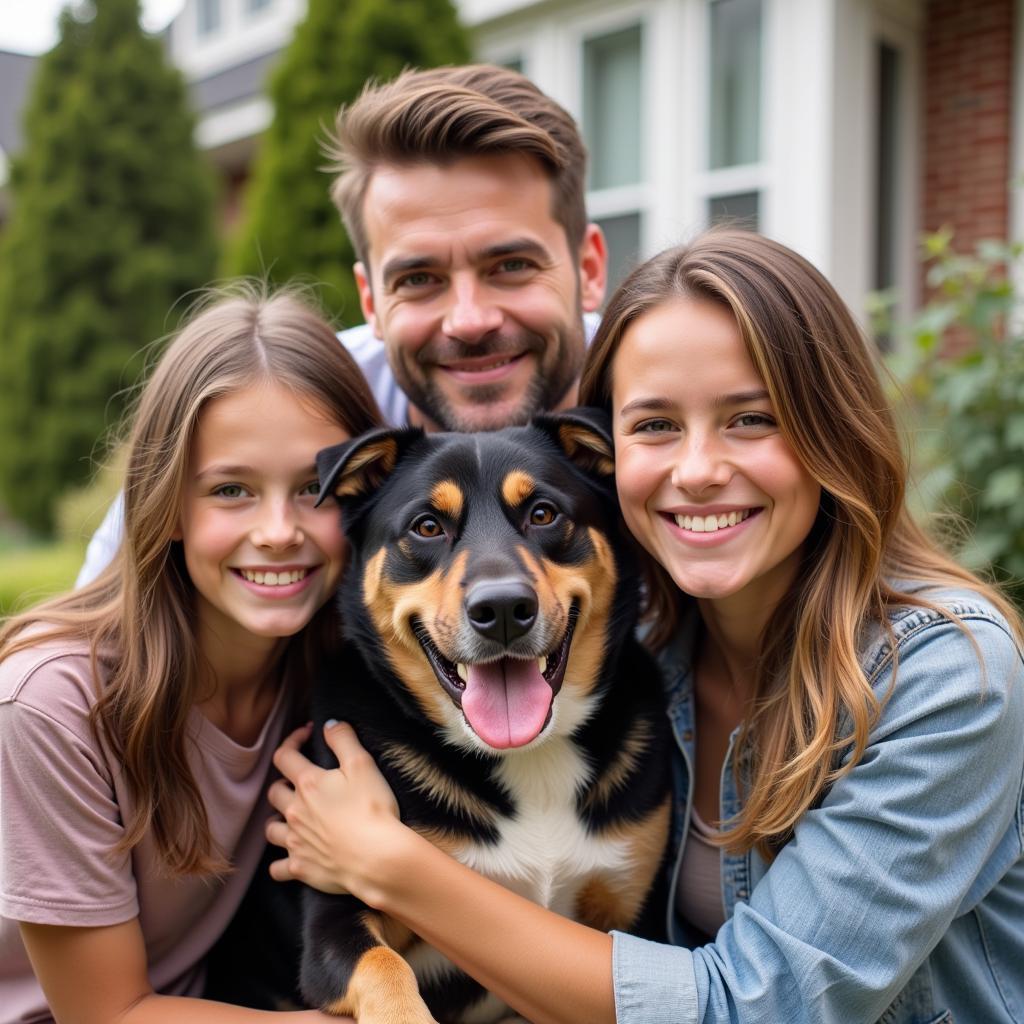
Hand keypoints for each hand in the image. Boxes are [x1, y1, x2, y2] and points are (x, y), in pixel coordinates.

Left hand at [267, 721, 403, 898]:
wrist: (376, 858)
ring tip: (291, 818)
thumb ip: (343, 739)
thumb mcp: (363, 765)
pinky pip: (277, 868)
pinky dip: (280, 862)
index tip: (306, 735)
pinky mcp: (299, 868)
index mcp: (308, 784)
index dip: (292, 740)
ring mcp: (294, 841)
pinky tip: (289, 858)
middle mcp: (294, 811)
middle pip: (274, 792)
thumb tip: (328, 723)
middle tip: (303, 782)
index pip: (285, 755)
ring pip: (270, 829)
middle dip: (284, 782)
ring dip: (277, 820)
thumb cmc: (372, 809)